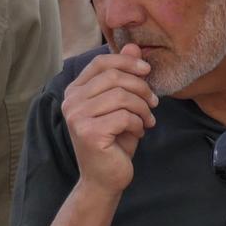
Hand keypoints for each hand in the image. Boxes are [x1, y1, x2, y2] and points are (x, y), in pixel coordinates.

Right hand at [60, 44, 156, 197]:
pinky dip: (138, 123)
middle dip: (141, 88)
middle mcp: (71, 102)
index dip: (126, 61)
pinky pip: (124, 116)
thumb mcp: (122, 106)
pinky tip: (139, 132)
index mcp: (75, 91)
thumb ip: (125, 76)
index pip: (101, 62)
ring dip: (143, 108)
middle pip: (114, 77)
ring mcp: (77, 117)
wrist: (105, 179)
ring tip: (148, 120)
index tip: (147, 71)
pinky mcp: (88, 133)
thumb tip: (133, 45)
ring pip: (121, 97)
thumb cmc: (114, 141)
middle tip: (154, 103)